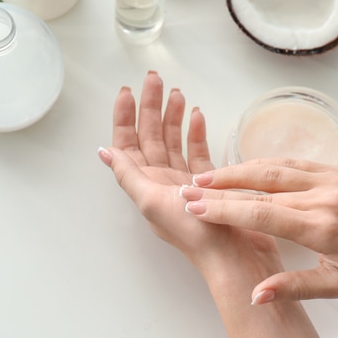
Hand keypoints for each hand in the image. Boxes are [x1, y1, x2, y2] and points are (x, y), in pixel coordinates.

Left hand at [98, 72, 280, 283]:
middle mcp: (162, 182)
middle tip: (154, 79)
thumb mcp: (152, 202)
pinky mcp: (210, 184)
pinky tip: (197, 116)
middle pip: (152, 137)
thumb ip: (128, 175)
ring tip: (176, 93)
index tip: (128, 91)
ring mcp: (186, 183)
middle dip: (151, 107)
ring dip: (173, 117)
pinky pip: (199, 154)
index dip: (125, 117)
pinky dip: (196, 134)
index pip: (129, 144)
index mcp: (145, 185)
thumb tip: (104, 152)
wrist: (234, 258)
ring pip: (175, 142)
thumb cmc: (193, 233)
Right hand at [180, 157, 337, 302]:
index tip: (194, 208)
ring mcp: (331, 179)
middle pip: (260, 185)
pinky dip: (267, 164)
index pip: (260, 214)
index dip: (223, 210)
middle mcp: (322, 197)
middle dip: (220, 186)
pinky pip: (296, 162)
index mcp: (321, 227)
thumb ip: (293, 287)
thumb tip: (254, 296)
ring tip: (208, 175)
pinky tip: (249, 167)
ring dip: (239, 170)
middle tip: (189, 187)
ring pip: (275, 168)